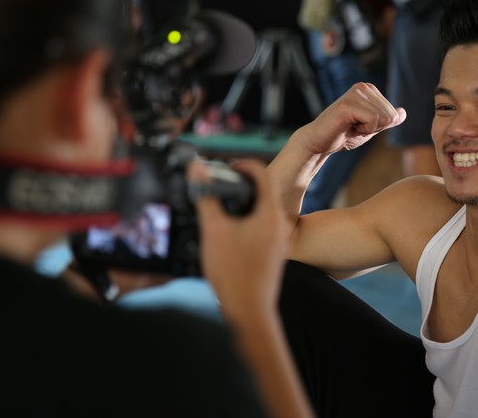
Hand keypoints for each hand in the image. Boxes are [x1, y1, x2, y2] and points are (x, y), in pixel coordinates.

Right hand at [189, 159, 290, 323]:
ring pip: (262, 210)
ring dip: (243, 203)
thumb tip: (198, 170)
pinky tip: (228, 231)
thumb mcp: (214, 230)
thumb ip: (206, 197)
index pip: (263, 173)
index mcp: (270, 214)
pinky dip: (246, 220)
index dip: (243, 164)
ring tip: (221, 206)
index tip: (227, 167)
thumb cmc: (234, 275)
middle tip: (220, 184)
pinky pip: (261, 226)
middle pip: (264, 190)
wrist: (249, 312)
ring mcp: (278, 240)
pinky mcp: (272, 253)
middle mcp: (279, 225)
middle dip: (242, 184)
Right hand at [299, 82, 405, 156]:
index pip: (393, 113)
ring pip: (383, 118)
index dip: (379, 127)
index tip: (360, 125)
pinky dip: (364, 130)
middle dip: (375, 128)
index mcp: (369, 89)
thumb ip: (387, 119)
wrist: (320, 142)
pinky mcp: (348, 104)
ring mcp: (355, 94)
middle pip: (390, 115)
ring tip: (351, 126)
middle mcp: (363, 87)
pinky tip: (348, 127)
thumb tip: (402, 112)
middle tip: (355, 127)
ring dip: (368, 130)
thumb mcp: (371, 127)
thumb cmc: (344, 134)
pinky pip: (373, 120)